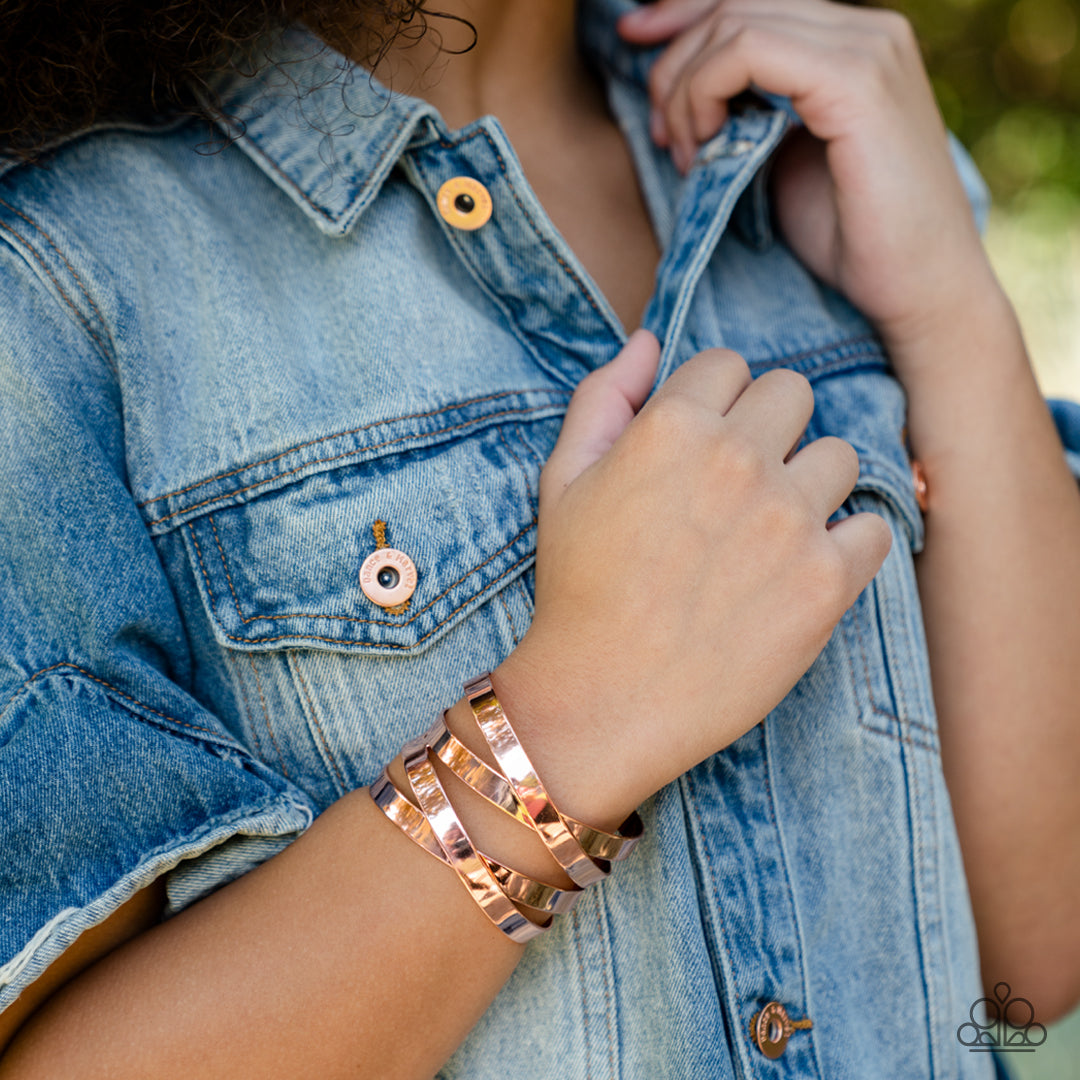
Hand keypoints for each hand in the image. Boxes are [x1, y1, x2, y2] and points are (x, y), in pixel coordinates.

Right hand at [495, 331, 890, 822]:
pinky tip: (801, 572)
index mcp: (671, 428)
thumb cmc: (577, 589)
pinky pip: (873, 530)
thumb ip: (603, 397)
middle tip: (740, 486)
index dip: (715, 402)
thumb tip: (648, 339)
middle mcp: (736, 460)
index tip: (704, 444)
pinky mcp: (826, 582)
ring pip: (840, 456)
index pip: (729, 364)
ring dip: (811, 485)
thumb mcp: (562, 481)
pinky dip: (847, 547)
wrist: (604, 699)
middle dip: (768, 428)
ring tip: (771, 533)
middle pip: (794, 393)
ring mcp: (788, 520)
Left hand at [617, 0, 999, 368]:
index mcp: (852, 43)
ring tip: (689, 156)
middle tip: (665, 137)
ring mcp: (866, 48)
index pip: (749, 0)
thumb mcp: (784, 160)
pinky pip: (747, 52)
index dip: (681, 13)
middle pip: (734, 3)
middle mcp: (865, 29)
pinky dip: (705, 96)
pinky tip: (706, 153)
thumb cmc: (854, 240)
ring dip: (686, 89)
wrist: (919, 290)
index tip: (632, 41)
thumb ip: (750, 113)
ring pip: (733, 22)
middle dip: (675, 63)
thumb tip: (685, 94)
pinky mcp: (856, 82)